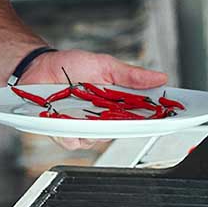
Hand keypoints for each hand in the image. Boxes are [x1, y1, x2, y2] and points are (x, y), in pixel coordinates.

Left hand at [21, 49, 168, 151]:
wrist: (38, 66)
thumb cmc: (70, 65)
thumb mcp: (104, 65)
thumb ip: (130, 75)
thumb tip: (160, 77)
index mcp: (115, 104)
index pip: (140, 116)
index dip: (156, 119)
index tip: (169, 117)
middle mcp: (101, 119)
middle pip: (120, 132)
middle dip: (125, 126)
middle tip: (125, 115)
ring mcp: (82, 127)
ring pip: (96, 140)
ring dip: (93, 128)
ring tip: (87, 112)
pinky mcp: (62, 132)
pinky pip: (71, 141)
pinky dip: (70, 132)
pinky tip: (67, 121)